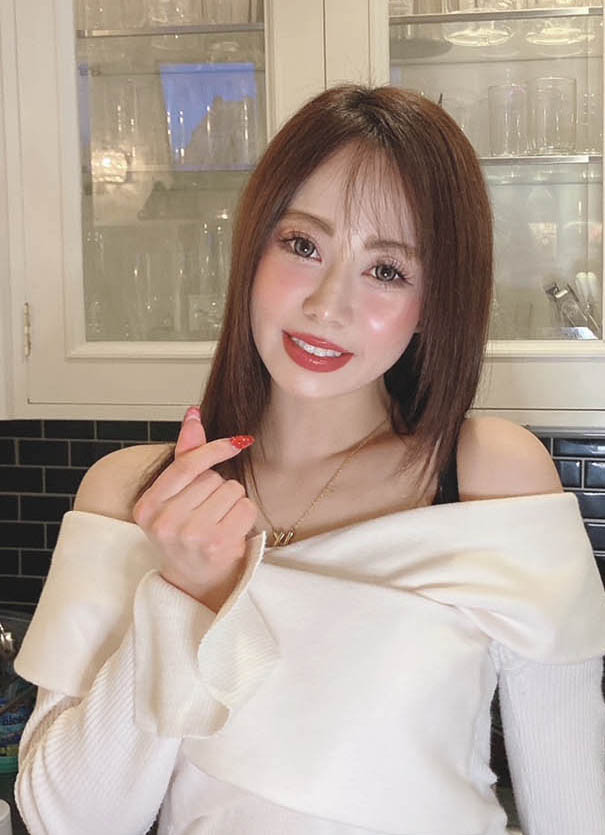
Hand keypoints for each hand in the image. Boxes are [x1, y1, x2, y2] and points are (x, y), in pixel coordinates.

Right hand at [132, 407, 258, 607]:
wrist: (194, 581)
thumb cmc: (186, 532)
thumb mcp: (176, 496)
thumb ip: (185, 454)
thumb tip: (193, 413)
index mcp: (147, 507)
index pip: (186, 465)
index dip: (214, 449)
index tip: (236, 442)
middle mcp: (164, 523)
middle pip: (212, 478)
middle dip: (218, 488)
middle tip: (208, 512)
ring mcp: (190, 536)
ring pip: (231, 490)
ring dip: (233, 502)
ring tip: (218, 523)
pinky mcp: (217, 546)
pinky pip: (245, 507)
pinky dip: (245, 515)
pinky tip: (231, 532)